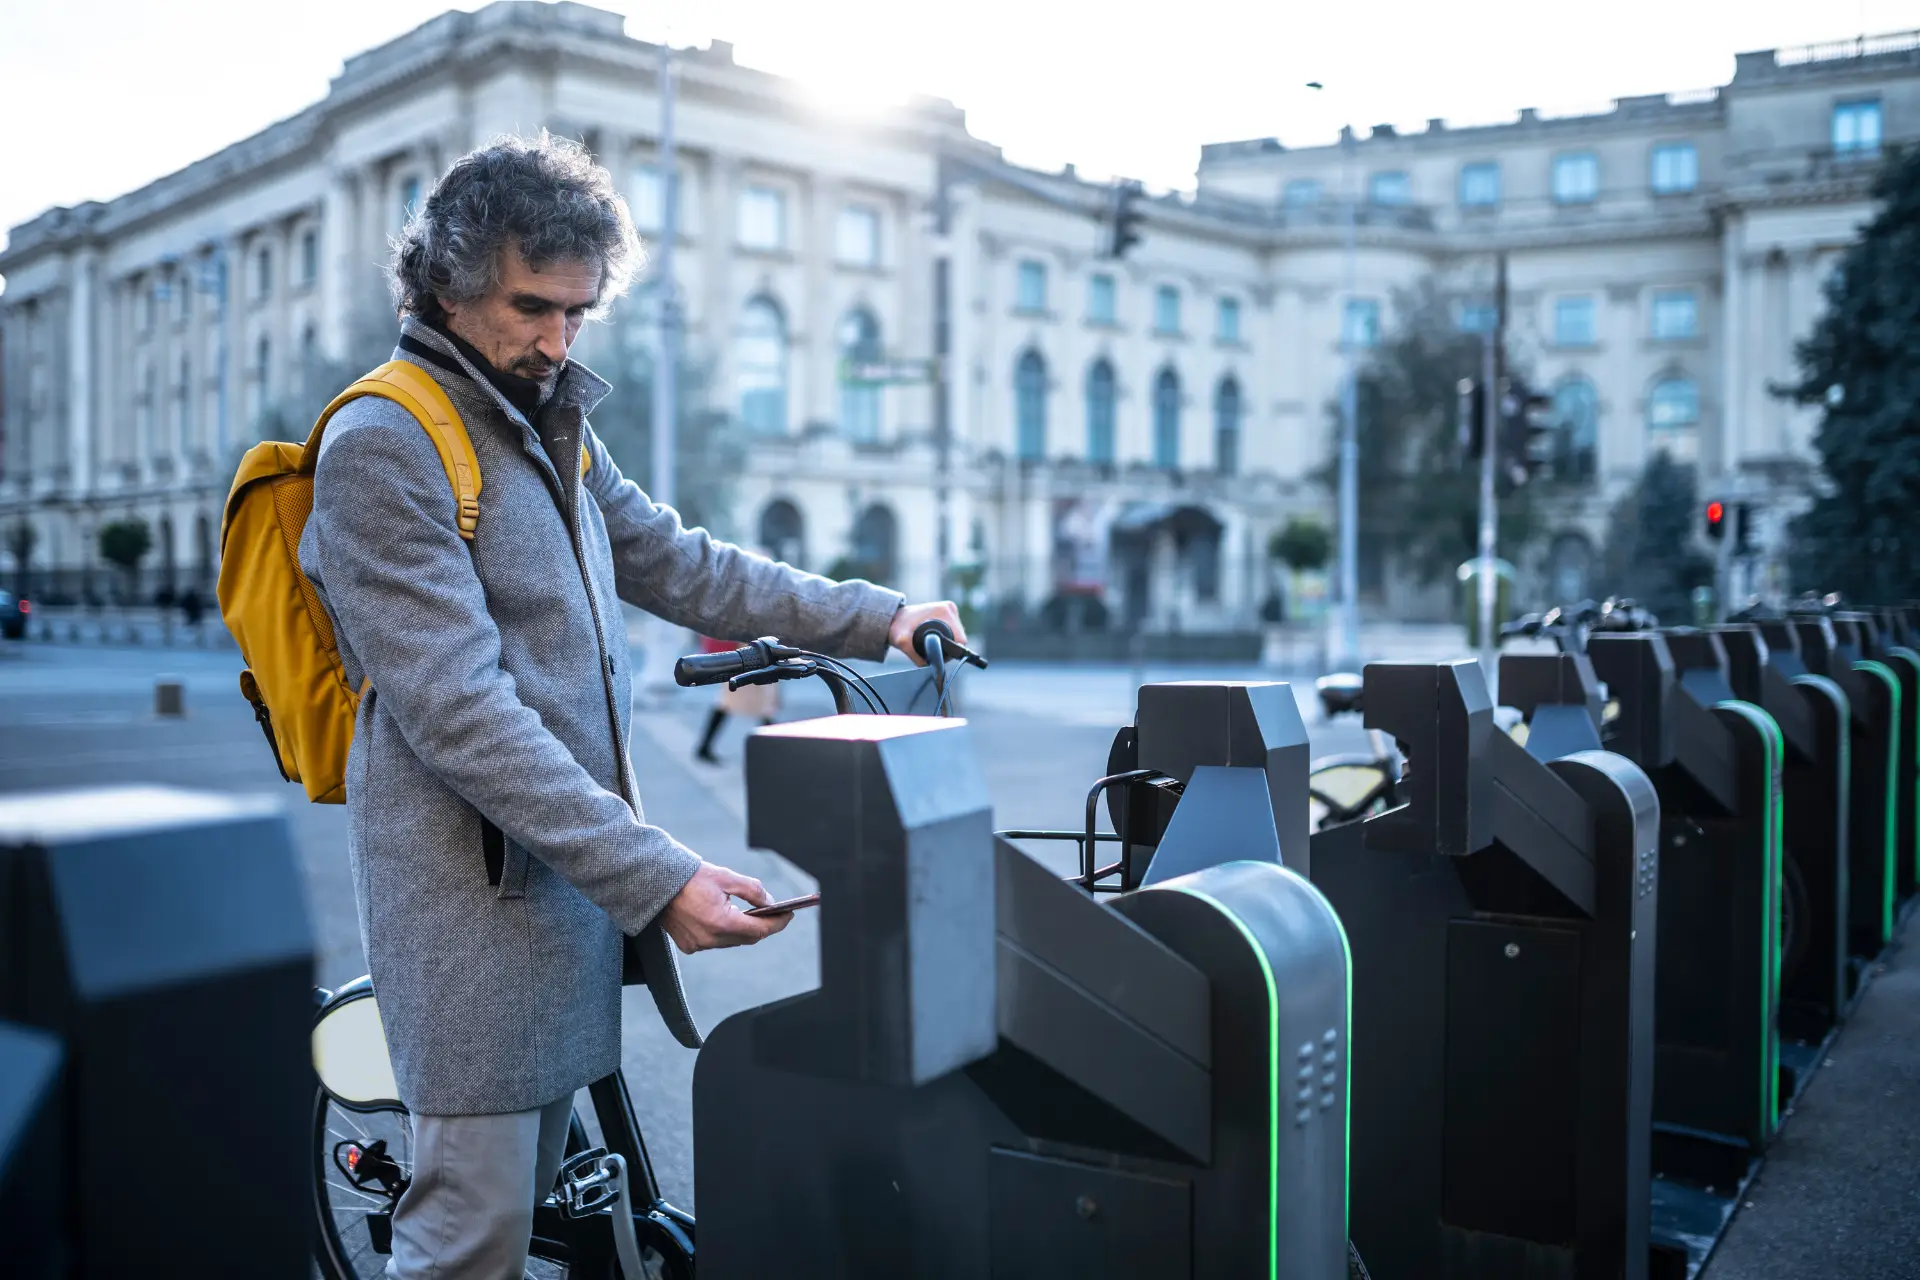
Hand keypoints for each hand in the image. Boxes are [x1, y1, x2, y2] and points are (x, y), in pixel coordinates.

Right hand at [657, 862, 791, 953]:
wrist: (655, 882)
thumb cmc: (690, 877)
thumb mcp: (726, 877)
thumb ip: (752, 891)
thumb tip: (770, 903)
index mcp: (720, 922)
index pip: (759, 930)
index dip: (777, 923)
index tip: (789, 914)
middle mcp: (709, 939)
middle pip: (747, 938)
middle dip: (763, 926)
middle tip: (775, 913)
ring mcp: (698, 945)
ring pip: (732, 942)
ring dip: (743, 930)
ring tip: (754, 915)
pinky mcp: (688, 946)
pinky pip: (715, 943)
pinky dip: (725, 933)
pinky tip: (727, 919)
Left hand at [888, 601, 966, 665]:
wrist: (895, 618)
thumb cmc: (898, 627)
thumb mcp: (902, 641)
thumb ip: (913, 654)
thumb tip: (927, 664)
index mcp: (944, 612)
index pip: (960, 638)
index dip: (952, 650)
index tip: (939, 652)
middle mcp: (949, 609)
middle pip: (960, 637)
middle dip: (948, 646)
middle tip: (932, 648)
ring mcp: (950, 610)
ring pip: (957, 634)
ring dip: (948, 641)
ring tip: (931, 642)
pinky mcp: (948, 613)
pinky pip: (953, 630)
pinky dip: (946, 636)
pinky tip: (935, 637)